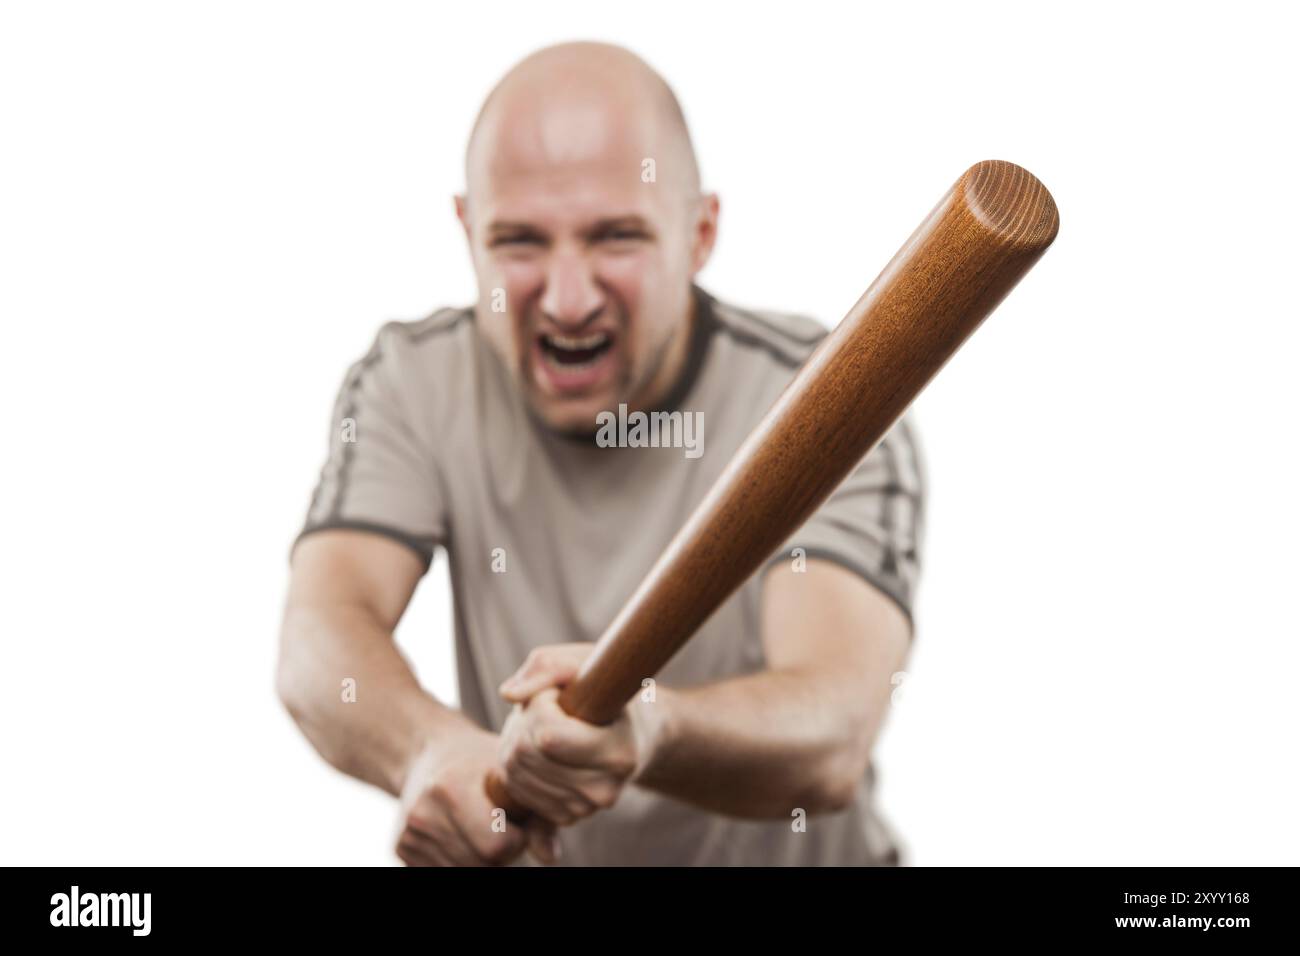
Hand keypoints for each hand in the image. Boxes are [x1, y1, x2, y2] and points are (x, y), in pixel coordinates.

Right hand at [395, 726, 558, 865]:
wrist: (427, 752)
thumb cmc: (479, 761)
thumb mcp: (511, 774)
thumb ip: (538, 816)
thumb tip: (552, 857)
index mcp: (450, 788)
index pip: (496, 845)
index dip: (516, 837)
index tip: (516, 818)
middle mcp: (423, 813)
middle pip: (482, 862)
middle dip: (501, 850)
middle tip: (499, 822)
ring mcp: (409, 834)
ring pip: (464, 870)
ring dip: (481, 857)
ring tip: (480, 824)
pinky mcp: (401, 848)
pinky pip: (445, 871)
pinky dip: (460, 859)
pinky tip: (461, 833)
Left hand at [496, 643, 653, 826]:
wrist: (631, 732)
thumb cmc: (606, 690)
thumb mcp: (583, 662)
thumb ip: (547, 667)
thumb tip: (508, 693)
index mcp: (619, 754)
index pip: (549, 736)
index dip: (541, 704)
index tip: (559, 692)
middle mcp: (604, 791)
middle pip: (527, 753)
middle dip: (527, 721)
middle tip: (551, 707)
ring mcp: (584, 809)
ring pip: (515, 772)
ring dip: (519, 740)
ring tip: (547, 726)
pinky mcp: (565, 817)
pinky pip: (516, 788)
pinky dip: (518, 764)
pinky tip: (540, 750)